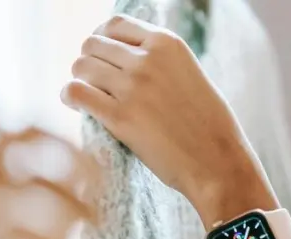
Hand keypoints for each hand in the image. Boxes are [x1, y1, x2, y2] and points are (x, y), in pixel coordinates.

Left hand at [61, 14, 258, 208]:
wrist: (219, 163)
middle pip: (92, 44)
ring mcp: (133, 87)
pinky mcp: (120, 117)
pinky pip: (76, 93)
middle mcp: (148, 59)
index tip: (103, 57)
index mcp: (168, 44)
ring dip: (80, 80)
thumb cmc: (210, 127)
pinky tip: (78, 106)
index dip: (103, 39)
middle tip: (96, 83)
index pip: (116, 24)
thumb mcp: (191, 76)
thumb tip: (125, 57)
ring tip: (89, 96)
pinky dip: (71, 97)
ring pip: (81, 66)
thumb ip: (161, 61)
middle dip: (90, 62)